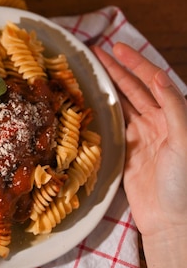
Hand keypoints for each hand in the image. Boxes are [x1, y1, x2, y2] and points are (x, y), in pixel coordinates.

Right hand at [94, 43, 186, 267]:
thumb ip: (174, 108)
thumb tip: (158, 76)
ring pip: (121, 104)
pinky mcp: (126, 152)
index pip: (152, 82)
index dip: (134, 63)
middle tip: (95, 51)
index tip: (115, 47)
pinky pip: (112, 126)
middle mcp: (158, 123)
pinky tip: (89, 100)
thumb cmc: (183, 183)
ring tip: (89, 69)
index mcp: (175, 116)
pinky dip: (101, 111)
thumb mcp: (185, 141)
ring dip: (107, 86)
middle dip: (116, 69)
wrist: (171, 220)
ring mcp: (141, 137)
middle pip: (134, 89)